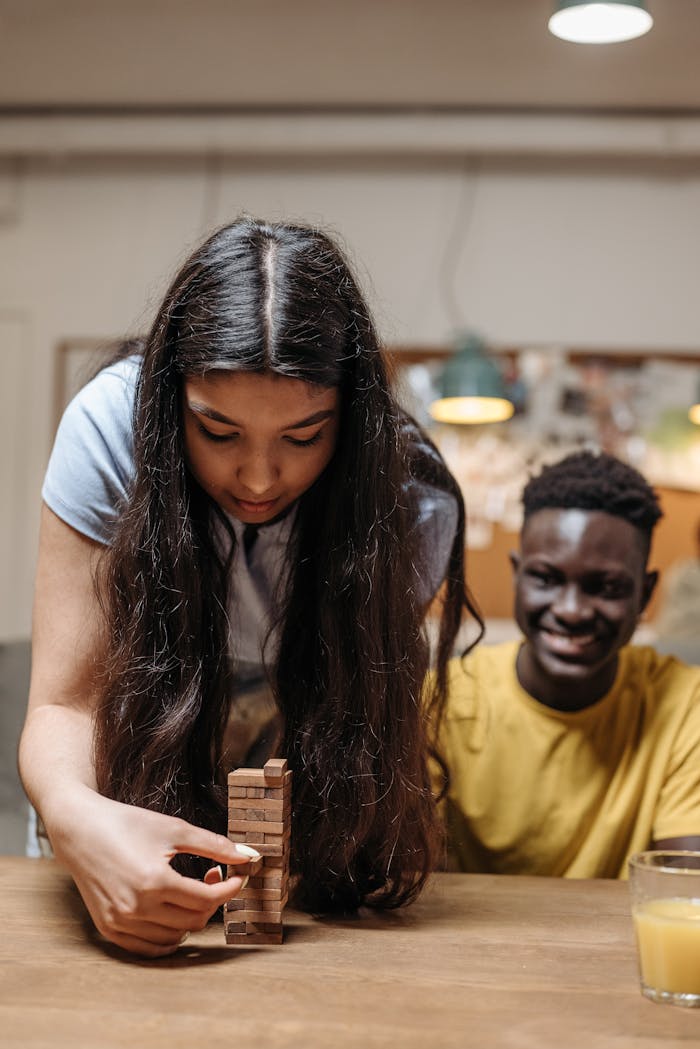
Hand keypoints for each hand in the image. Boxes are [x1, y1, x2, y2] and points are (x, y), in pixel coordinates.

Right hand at [51, 789, 259, 956]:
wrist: (80, 830)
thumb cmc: (127, 824)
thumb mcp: (174, 829)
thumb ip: (214, 845)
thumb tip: (248, 855)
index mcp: (155, 882)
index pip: (208, 899)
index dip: (230, 887)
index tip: (239, 875)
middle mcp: (136, 908)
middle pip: (194, 920)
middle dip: (213, 900)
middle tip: (212, 875)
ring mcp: (120, 923)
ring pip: (175, 937)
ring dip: (192, 917)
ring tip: (190, 890)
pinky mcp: (109, 930)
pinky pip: (150, 947)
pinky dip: (169, 935)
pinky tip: (173, 911)